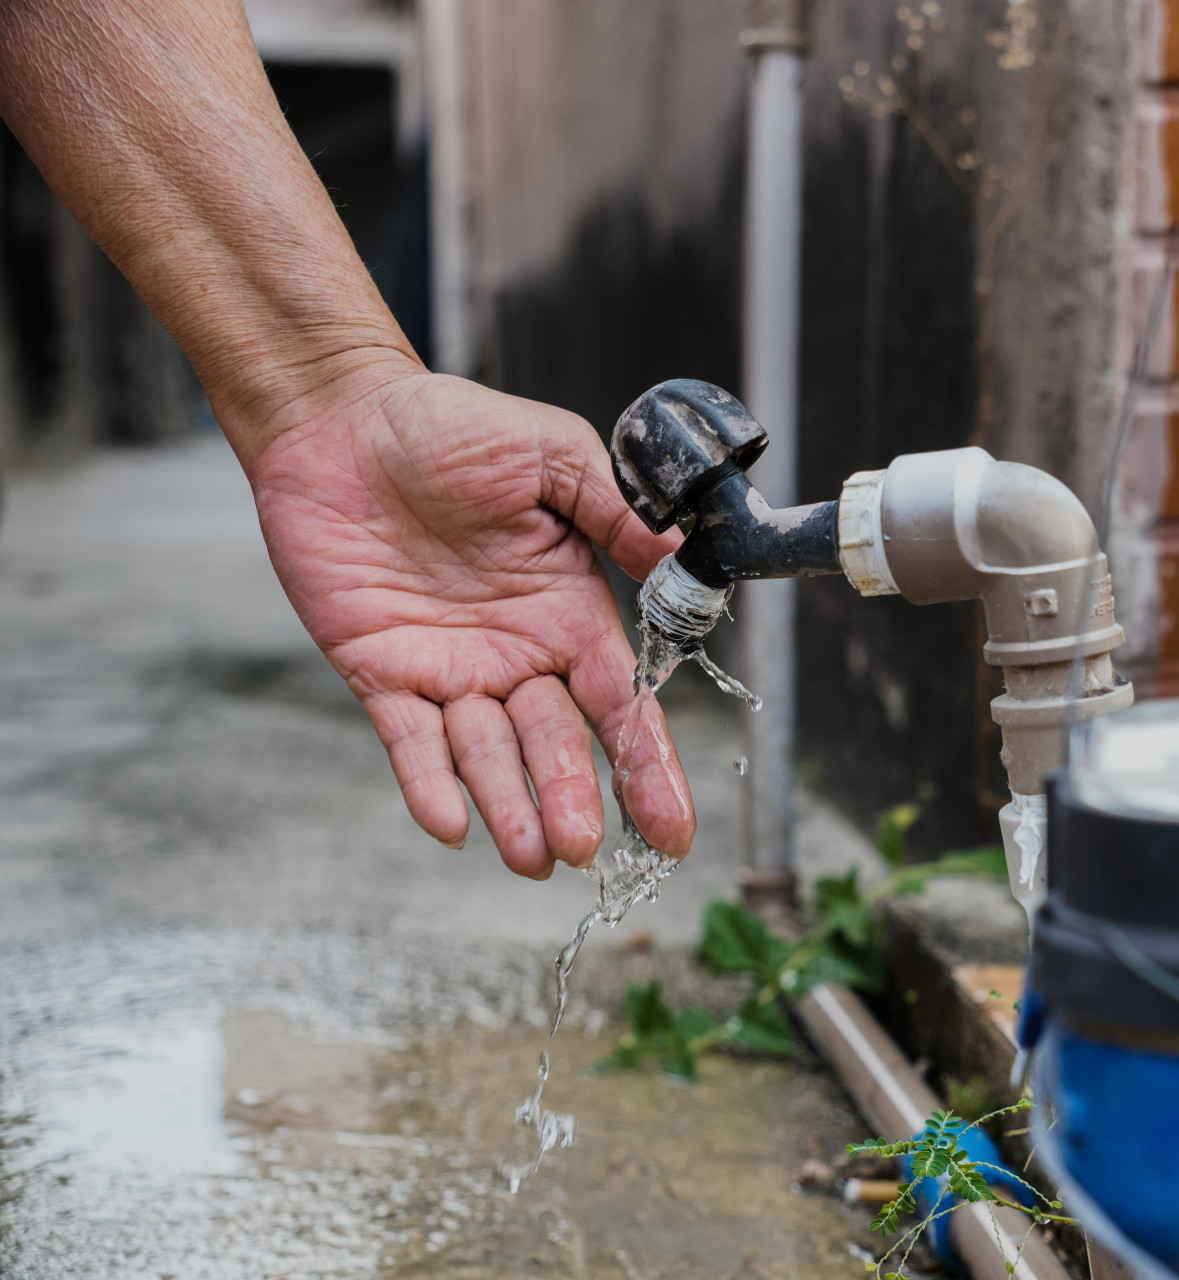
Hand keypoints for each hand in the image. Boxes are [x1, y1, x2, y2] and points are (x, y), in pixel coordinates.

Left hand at [244, 358, 695, 878]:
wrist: (341, 419)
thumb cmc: (448, 427)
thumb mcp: (551, 454)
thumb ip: (612, 511)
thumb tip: (679, 553)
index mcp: (569, 612)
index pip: (620, 705)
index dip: (647, 767)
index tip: (669, 828)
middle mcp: (517, 654)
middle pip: (557, 745)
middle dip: (574, 798)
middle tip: (581, 847)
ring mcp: (449, 669)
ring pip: (488, 757)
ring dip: (511, 808)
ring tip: (532, 857)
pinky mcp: (381, 671)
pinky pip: (409, 741)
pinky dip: (428, 784)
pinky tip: (449, 824)